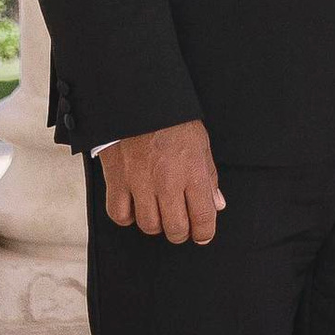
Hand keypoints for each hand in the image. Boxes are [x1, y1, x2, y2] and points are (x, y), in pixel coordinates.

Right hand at [99, 119, 224, 244]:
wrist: (138, 99)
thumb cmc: (172, 119)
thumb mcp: (200, 143)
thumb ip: (209, 177)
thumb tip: (217, 205)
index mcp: (192, 171)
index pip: (203, 217)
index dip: (204, 233)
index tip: (202, 235)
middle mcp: (167, 181)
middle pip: (175, 229)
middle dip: (181, 232)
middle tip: (181, 224)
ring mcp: (140, 182)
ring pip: (149, 225)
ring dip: (156, 223)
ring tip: (158, 211)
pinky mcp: (116, 180)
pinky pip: (119, 215)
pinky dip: (128, 216)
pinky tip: (135, 206)